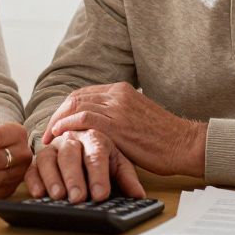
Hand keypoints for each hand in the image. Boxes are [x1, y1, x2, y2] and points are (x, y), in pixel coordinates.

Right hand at [25, 129, 143, 202]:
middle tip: (78, 198)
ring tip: (58, 196)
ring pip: (47, 158)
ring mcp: (52, 148)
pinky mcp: (37, 159)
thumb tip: (138, 195)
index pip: (96, 154)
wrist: (81, 140)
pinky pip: (31, 167)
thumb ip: (127, 178)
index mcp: (94, 137)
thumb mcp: (118, 163)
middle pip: (70, 154)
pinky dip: (34, 180)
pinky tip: (39, 194)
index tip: (101, 195)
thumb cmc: (101, 155)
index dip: (98, 175)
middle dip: (74, 177)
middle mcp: (71, 139)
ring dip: (52, 177)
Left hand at [44, 82, 205, 176]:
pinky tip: (61, 136)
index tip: (57, 124)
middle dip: (58, 115)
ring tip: (51, 138)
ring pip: (76, 106)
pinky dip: (68, 126)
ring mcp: (117, 108)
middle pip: (76, 98)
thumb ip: (117, 116)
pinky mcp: (118, 125)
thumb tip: (96, 128)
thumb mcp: (138, 118)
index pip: (84, 94)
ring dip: (59, 122)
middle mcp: (117, 94)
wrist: (186, 144)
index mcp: (122, 90)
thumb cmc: (165, 138)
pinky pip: (84, 119)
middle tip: (48, 132)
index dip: (66, 109)